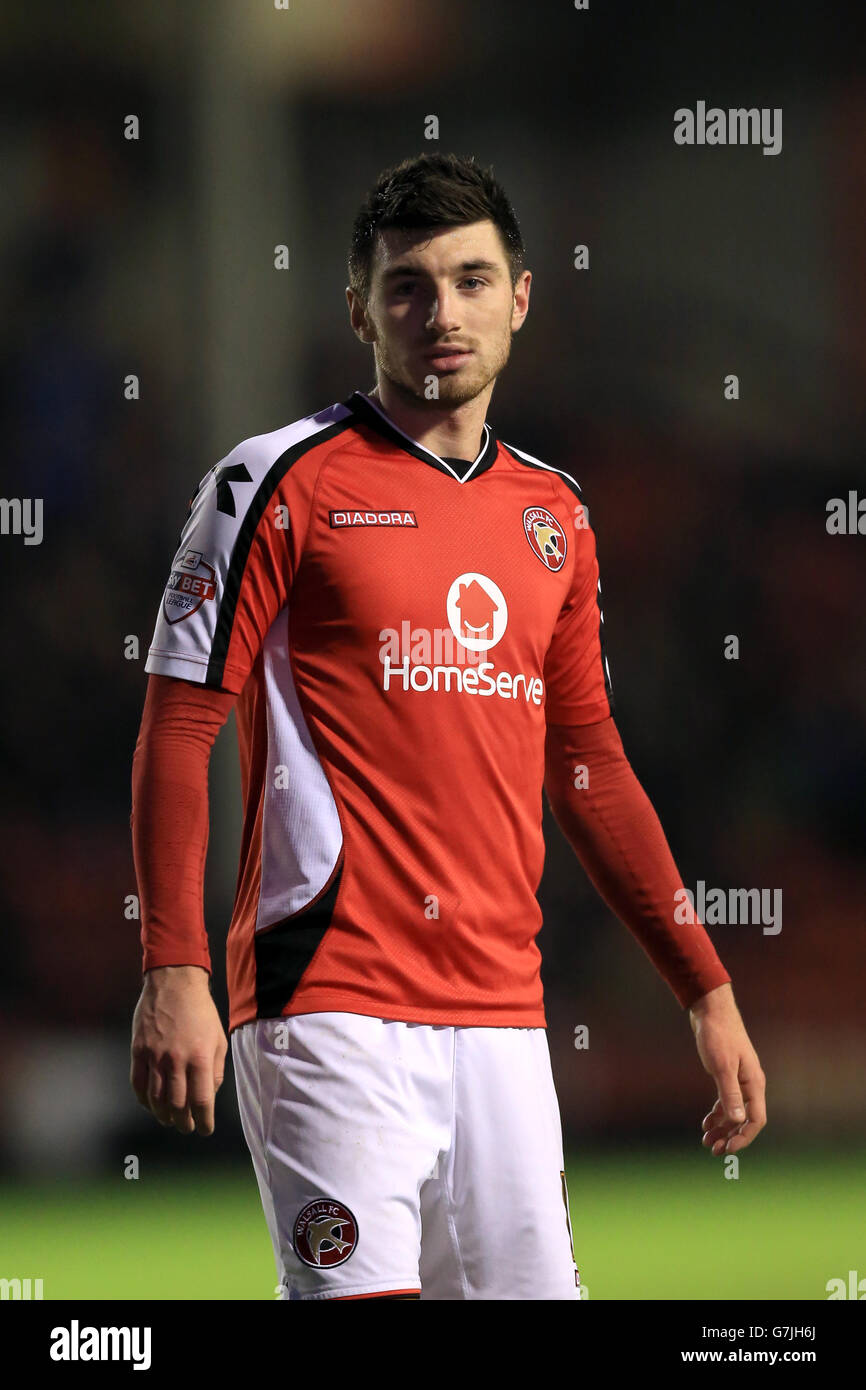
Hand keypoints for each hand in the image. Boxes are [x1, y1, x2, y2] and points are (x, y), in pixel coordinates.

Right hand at [130, 965, 227, 1134]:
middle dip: (183, 1123)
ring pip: (156, 1099)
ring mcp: (154, 1056)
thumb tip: (208, 1095)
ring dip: (164, 1115)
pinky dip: (144, 1100)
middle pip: (177, 1105)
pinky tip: (151, 1105)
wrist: (174, 982)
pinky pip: (138, 1084)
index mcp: (200, 1057)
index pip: (201, 1101)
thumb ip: (215, 1069)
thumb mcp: (218, 1038)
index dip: (204, 1121)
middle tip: (187, 1128)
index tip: (205, 1129)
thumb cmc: (201, 1011)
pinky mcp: (138, 1050)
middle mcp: (176, 1060)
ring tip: (170, 1120)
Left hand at [689, 983, 765, 1155]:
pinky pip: (727, 1101)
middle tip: (713, 1150)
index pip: (756, 1120)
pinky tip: (706, 1123)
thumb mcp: (722, 1067)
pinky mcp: (729, 1075)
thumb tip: (740, 1121)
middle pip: (745, 1120)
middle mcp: (750, 1084)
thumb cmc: (718, 1036)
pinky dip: (718, 1114)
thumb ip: (730, 1094)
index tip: (727, 1149)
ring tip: (706, 1141)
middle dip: (731, 1137)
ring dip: (722, 1128)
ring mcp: (740, 1080)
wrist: (711, 1011)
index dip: (743, 1137)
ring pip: (735, 1112)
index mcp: (754, 1084)